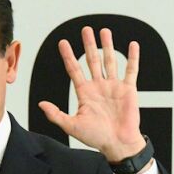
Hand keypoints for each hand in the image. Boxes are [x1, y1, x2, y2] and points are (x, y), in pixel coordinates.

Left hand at [38, 27, 146, 162]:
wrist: (117, 144)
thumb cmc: (96, 138)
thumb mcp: (72, 126)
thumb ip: (56, 114)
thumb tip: (41, 104)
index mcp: (85, 93)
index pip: (74, 70)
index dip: (68, 56)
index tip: (63, 43)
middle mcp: (99, 86)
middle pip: (92, 60)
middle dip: (88, 45)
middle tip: (86, 30)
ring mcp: (113, 86)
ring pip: (110, 61)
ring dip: (107, 46)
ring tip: (104, 31)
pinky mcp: (128, 90)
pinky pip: (131, 70)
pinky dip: (132, 58)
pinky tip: (132, 45)